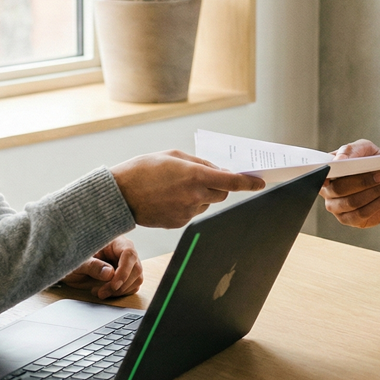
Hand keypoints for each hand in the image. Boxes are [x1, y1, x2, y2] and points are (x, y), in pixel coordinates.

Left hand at [61, 236, 143, 298]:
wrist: (68, 269)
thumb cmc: (72, 260)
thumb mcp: (78, 262)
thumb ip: (92, 266)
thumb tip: (109, 273)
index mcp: (113, 242)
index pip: (129, 253)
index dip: (124, 270)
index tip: (114, 284)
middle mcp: (122, 252)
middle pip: (136, 268)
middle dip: (121, 284)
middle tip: (103, 292)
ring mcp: (125, 264)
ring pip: (136, 279)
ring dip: (120, 291)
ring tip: (101, 292)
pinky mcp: (124, 276)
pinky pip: (131, 286)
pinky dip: (120, 293)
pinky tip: (105, 292)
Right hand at [110, 150, 263, 228]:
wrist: (119, 195)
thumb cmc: (144, 169)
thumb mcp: (173, 156)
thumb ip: (199, 163)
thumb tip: (218, 171)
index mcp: (195, 176)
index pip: (231, 182)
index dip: (249, 183)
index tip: (260, 183)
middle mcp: (195, 196)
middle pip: (222, 194)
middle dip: (219, 186)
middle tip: (204, 177)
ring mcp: (187, 213)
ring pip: (206, 203)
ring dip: (201, 195)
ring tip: (176, 187)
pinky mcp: (179, 224)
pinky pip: (193, 213)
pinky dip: (188, 205)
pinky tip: (169, 198)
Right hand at [320, 139, 379, 227]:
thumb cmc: (372, 164)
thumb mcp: (365, 149)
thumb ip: (351, 150)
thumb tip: (340, 158)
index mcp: (327, 170)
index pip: (319, 173)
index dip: (327, 172)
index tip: (341, 165)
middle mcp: (327, 190)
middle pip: (338, 189)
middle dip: (362, 182)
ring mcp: (336, 206)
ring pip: (351, 202)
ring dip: (372, 192)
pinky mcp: (347, 219)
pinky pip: (360, 214)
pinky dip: (376, 204)